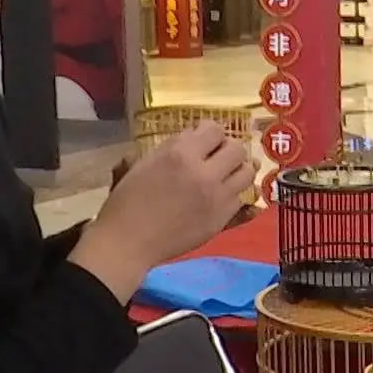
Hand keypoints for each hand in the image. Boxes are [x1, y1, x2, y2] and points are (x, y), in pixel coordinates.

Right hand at [72, 122, 254, 300]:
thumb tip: (189, 138)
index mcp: (180, 154)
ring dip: (238, 171)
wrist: (128, 242)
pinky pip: (244, 200)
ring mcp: (217, 197)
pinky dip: (237, 194)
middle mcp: (204, 173)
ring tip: (226, 175)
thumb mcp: (141, 163)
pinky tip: (227, 195)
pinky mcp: (222, 220)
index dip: (210, 132)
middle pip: (237, 149)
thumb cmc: (125, 202)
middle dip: (228, 150)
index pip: (214, 129)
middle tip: (217, 157)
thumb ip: (168, 147)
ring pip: (247, 173)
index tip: (204, 139)